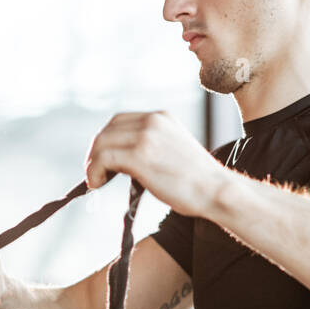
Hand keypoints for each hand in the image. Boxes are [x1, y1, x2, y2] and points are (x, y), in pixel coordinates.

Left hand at [85, 111, 226, 215]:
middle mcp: (152, 121)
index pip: (120, 121)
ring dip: (93, 164)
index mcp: (161, 118)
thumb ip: (151, 147)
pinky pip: (104, 158)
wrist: (216, 190)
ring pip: (102, 143)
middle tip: (95, 173)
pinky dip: (94, 171)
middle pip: (107, 129)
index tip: (102, 161)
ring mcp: (146, 136)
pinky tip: (98, 184)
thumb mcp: (173, 151)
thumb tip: (122, 161)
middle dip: (96, 152)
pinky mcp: (140, 155)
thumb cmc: (197, 181)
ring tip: (96, 181)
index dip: (105, 140)